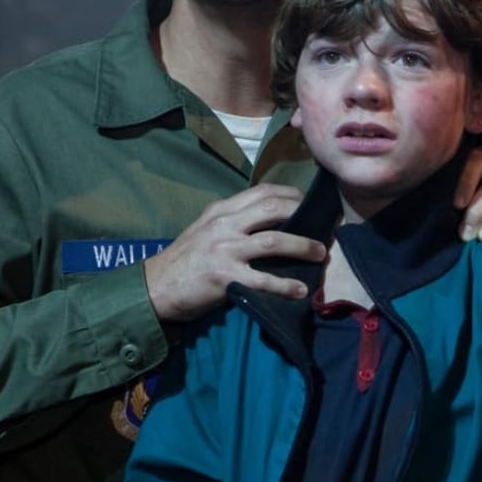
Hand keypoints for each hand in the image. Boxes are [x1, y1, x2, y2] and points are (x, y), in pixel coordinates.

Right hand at [142, 184, 326, 321]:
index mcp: (220, 210)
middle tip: (326, 225)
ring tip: (321, 253)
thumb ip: (234, 221)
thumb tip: (273, 220)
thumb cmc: (186, 260)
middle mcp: (224, 224)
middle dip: (303, 214)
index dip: (291, 195)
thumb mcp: (206, 229)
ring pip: (273, 241)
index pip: (262, 192)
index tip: (311, 202)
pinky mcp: (224, 276)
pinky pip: (262, 279)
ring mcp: (224, 249)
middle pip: (272, 208)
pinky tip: (301, 290)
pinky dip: (285, 285)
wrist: (155, 287)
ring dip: (303, 246)